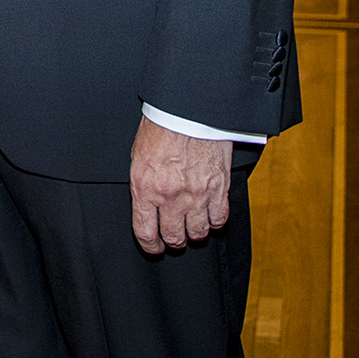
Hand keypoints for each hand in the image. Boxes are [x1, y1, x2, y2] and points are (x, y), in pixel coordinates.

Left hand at [129, 116, 231, 254]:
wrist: (189, 109)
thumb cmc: (161, 127)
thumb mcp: (139, 157)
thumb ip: (143, 186)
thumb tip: (147, 207)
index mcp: (146, 188)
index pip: (145, 232)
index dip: (150, 246)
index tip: (154, 248)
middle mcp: (171, 196)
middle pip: (174, 237)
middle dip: (173, 241)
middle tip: (174, 237)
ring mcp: (197, 194)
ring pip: (198, 232)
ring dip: (195, 233)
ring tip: (193, 227)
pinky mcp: (219, 188)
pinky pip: (219, 218)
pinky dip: (215, 222)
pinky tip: (210, 216)